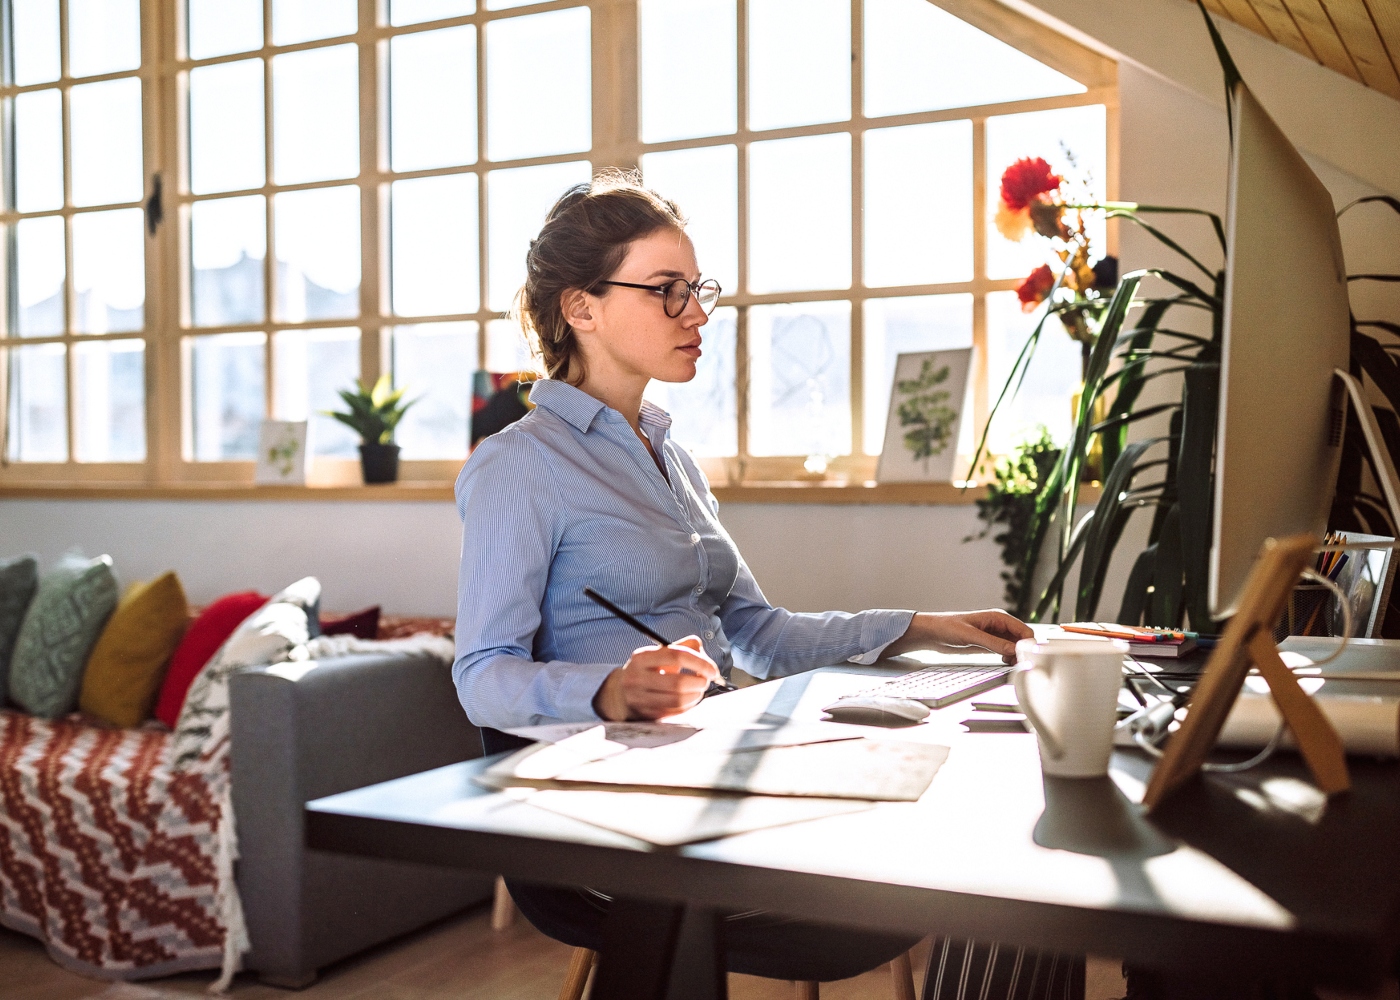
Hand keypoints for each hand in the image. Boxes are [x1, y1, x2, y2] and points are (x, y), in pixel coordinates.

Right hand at [592, 636, 723, 720]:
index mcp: (641, 657)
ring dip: (696, 695)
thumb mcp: (658, 653)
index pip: (676, 656)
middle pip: (678, 682)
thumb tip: (702, 649)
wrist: (620, 693)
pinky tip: (690, 699)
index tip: (712, 669)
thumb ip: (681, 646)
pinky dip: (689, 705)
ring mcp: (640, 698)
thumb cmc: (647, 670)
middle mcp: (637, 678)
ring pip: (678, 700)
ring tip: (699, 689)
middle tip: (706, 680)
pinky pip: (675, 712)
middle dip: (700, 681)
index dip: (700, 662)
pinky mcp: (646, 714)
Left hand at [883, 610, 1033, 663]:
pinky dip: (1009, 658)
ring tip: (1012, 665)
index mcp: (998, 617)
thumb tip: (1013, 649)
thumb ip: (993, 643)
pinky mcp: (989, 645)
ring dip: (1017, 656)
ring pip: (1015, 647)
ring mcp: (995, 636)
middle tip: (1021, 664)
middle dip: (1024, 651)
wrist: (931, 633)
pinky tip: (1005, 663)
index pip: (1023, 630)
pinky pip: (1006, 651)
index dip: (1028, 644)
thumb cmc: (947, 627)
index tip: (1027, 657)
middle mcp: (999, 625)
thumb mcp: (970, 636)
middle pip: (1022, 639)